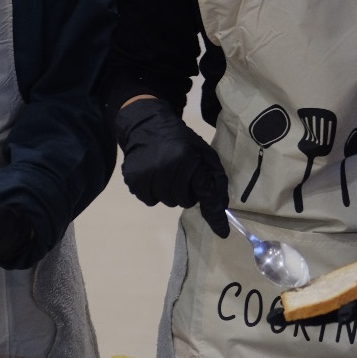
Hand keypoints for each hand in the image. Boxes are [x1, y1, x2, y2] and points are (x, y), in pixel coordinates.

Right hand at [114, 97, 229, 236]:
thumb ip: (215, 176)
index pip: (204, 193)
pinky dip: (154, 193)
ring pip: (167, 202)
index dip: (214, 215)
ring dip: (170, 193)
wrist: (145, 124)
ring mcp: (148, 174)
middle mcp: (167, 168)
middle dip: (186, 192)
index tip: (222, 233)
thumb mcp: (203, 151)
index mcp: (187, 159)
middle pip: (184, 201)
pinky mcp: (134, 179)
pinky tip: (154, 177)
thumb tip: (221, 205)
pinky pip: (150, 200)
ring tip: (166, 173)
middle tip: (182, 176)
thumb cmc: (179, 139)